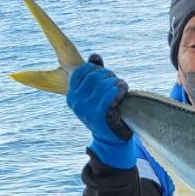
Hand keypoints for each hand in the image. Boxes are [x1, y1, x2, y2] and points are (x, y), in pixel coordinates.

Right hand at [66, 53, 134, 167]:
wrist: (108, 138)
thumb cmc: (102, 112)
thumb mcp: (92, 94)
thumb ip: (93, 74)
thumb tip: (95, 57)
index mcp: (71, 95)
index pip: (80, 72)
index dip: (94, 68)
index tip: (103, 73)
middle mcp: (75, 102)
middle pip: (93, 76)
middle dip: (107, 75)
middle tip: (115, 80)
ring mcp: (85, 109)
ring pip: (103, 84)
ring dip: (115, 82)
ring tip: (120, 86)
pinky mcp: (97, 115)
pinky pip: (109, 95)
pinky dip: (118, 90)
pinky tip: (122, 91)